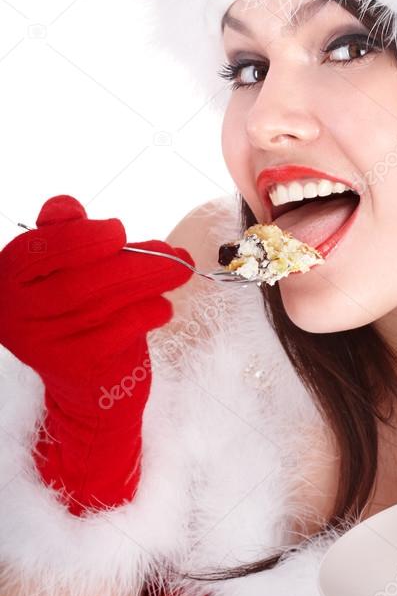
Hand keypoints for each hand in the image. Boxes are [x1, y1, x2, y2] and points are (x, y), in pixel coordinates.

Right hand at [0, 194, 194, 515]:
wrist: (87, 387)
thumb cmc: (80, 312)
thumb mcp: (68, 269)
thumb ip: (65, 234)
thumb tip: (66, 208)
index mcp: (10, 279)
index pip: (38, 251)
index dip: (81, 237)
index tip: (119, 231)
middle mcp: (17, 314)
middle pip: (78, 280)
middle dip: (135, 261)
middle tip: (176, 254)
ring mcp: (44, 343)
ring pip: (103, 304)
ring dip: (151, 281)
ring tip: (180, 270)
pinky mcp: (75, 367)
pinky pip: (119, 331)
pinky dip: (148, 313)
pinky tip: (163, 307)